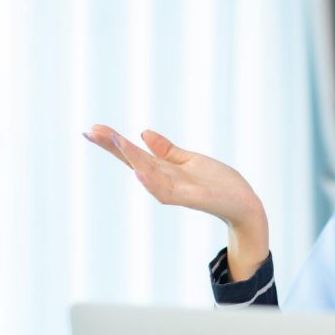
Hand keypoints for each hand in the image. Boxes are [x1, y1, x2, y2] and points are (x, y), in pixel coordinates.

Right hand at [83, 125, 268, 280]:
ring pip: (148, 173)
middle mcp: (166, 180)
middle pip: (134, 161)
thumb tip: (144, 133)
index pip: (134, 154)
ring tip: (115, 141)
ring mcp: (177, 190)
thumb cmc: (218, 184)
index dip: (114, 142)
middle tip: (91, 131)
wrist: (244, 205)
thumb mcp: (190, 161)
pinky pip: (167, 191)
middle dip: (114, 147)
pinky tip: (139, 172)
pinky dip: (152, 183)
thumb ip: (167, 150)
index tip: (93, 129)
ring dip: (131, 159)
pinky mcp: (192, 198)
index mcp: (165, 170)